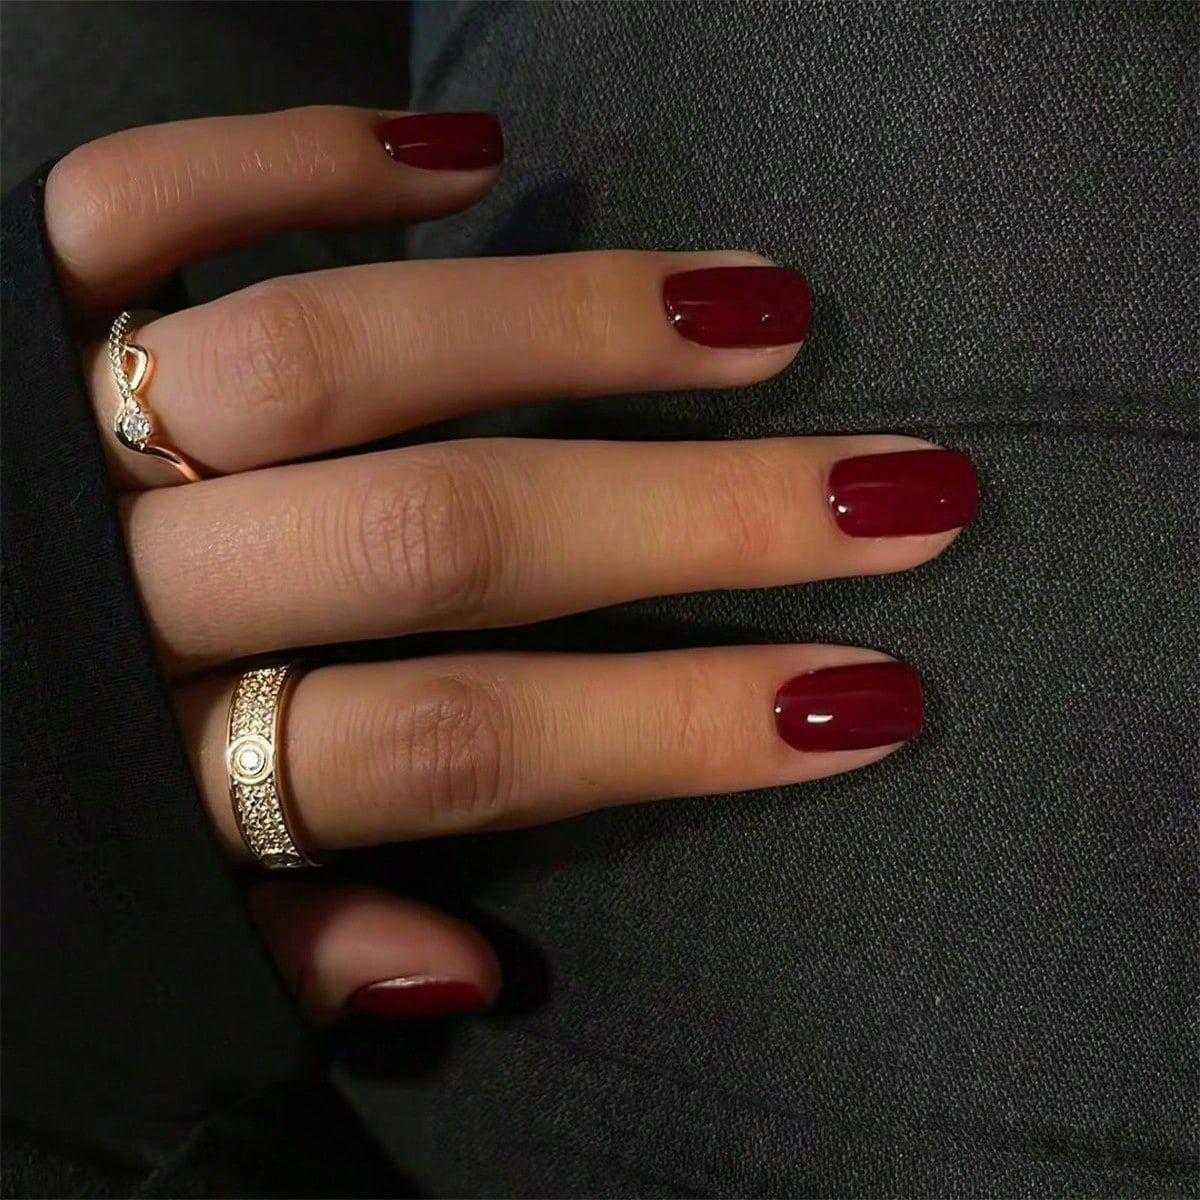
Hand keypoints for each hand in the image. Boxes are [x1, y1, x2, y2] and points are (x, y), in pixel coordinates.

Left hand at [46, 106, 976, 1019]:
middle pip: (446, 539)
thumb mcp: (113, 942)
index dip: (676, 728)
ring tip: (759, 313)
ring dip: (566, 325)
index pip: (467, 746)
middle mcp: (111, 587)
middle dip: (691, 517)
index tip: (867, 698)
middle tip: (895, 486)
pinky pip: (134, 198)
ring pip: (335, 353)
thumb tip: (477, 968)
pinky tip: (471, 152)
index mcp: (150, 775)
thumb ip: (282, 946)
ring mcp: (48, 426)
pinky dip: (298, 153)